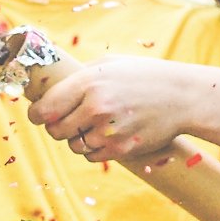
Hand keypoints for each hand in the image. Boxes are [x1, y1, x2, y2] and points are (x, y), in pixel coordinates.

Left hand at [31, 57, 200, 166]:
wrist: (183, 97)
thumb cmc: (145, 77)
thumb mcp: (111, 64)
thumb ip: (80, 76)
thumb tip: (50, 87)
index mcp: (89, 83)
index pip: (44, 109)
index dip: (36, 114)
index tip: (38, 114)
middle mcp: (96, 108)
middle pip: (55, 130)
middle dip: (56, 127)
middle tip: (67, 120)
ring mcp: (109, 131)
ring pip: (73, 146)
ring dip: (77, 138)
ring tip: (94, 125)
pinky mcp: (121, 150)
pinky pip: (92, 156)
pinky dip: (94, 149)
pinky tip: (107, 135)